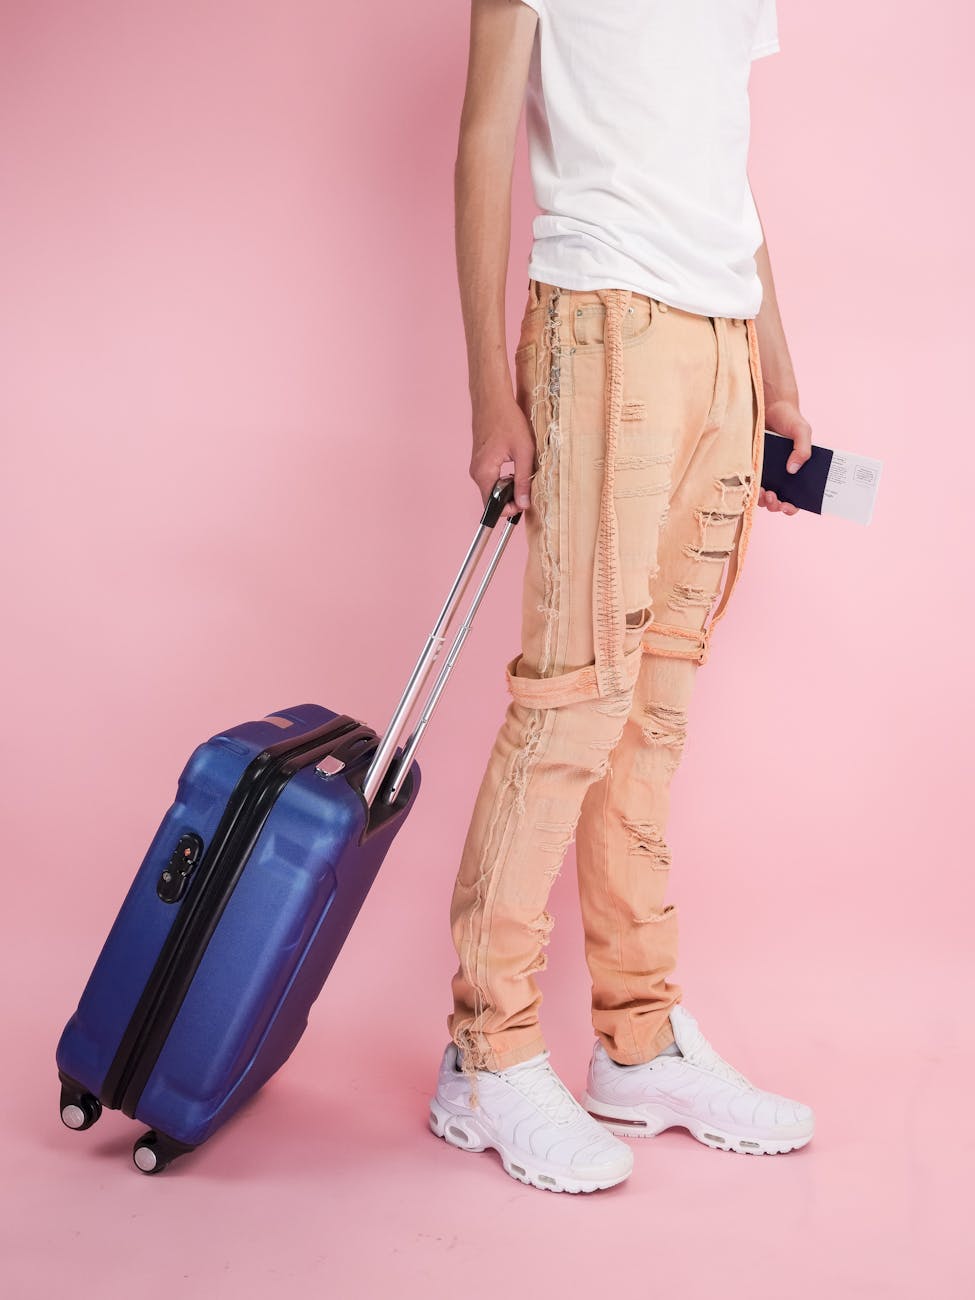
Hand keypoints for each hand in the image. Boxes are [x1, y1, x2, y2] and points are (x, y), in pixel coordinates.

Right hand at [469, 395, 535, 518]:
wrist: (492, 398)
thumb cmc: (507, 420)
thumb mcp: (523, 452)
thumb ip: (523, 480)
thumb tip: (524, 504)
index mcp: (484, 473)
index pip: (493, 506)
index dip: (511, 508)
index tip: (525, 499)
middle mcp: (476, 473)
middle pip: (493, 498)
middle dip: (511, 497)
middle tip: (527, 483)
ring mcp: (477, 466)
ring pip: (493, 487)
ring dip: (509, 485)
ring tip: (521, 468)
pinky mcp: (480, 460)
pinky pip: (492, 477)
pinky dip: (504, 476)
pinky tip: (514, 461)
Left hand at [758, 398, 811, 516]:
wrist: (769, 404)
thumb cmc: (788, 418)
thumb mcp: (802, 431)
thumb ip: (803, 449)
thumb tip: (793, 469)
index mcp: (795, 470)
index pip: (795, 497)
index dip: (791, 507)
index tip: (788, 506)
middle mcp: (779, 474)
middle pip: (776, 501)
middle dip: (775, 505)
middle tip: (773, 497)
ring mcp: (763, 471)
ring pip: (760, 496)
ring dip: (761, 500)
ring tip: (762, 492)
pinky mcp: (749, 464)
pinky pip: (748, 482)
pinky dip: (748, 488)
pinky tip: (751, 485)